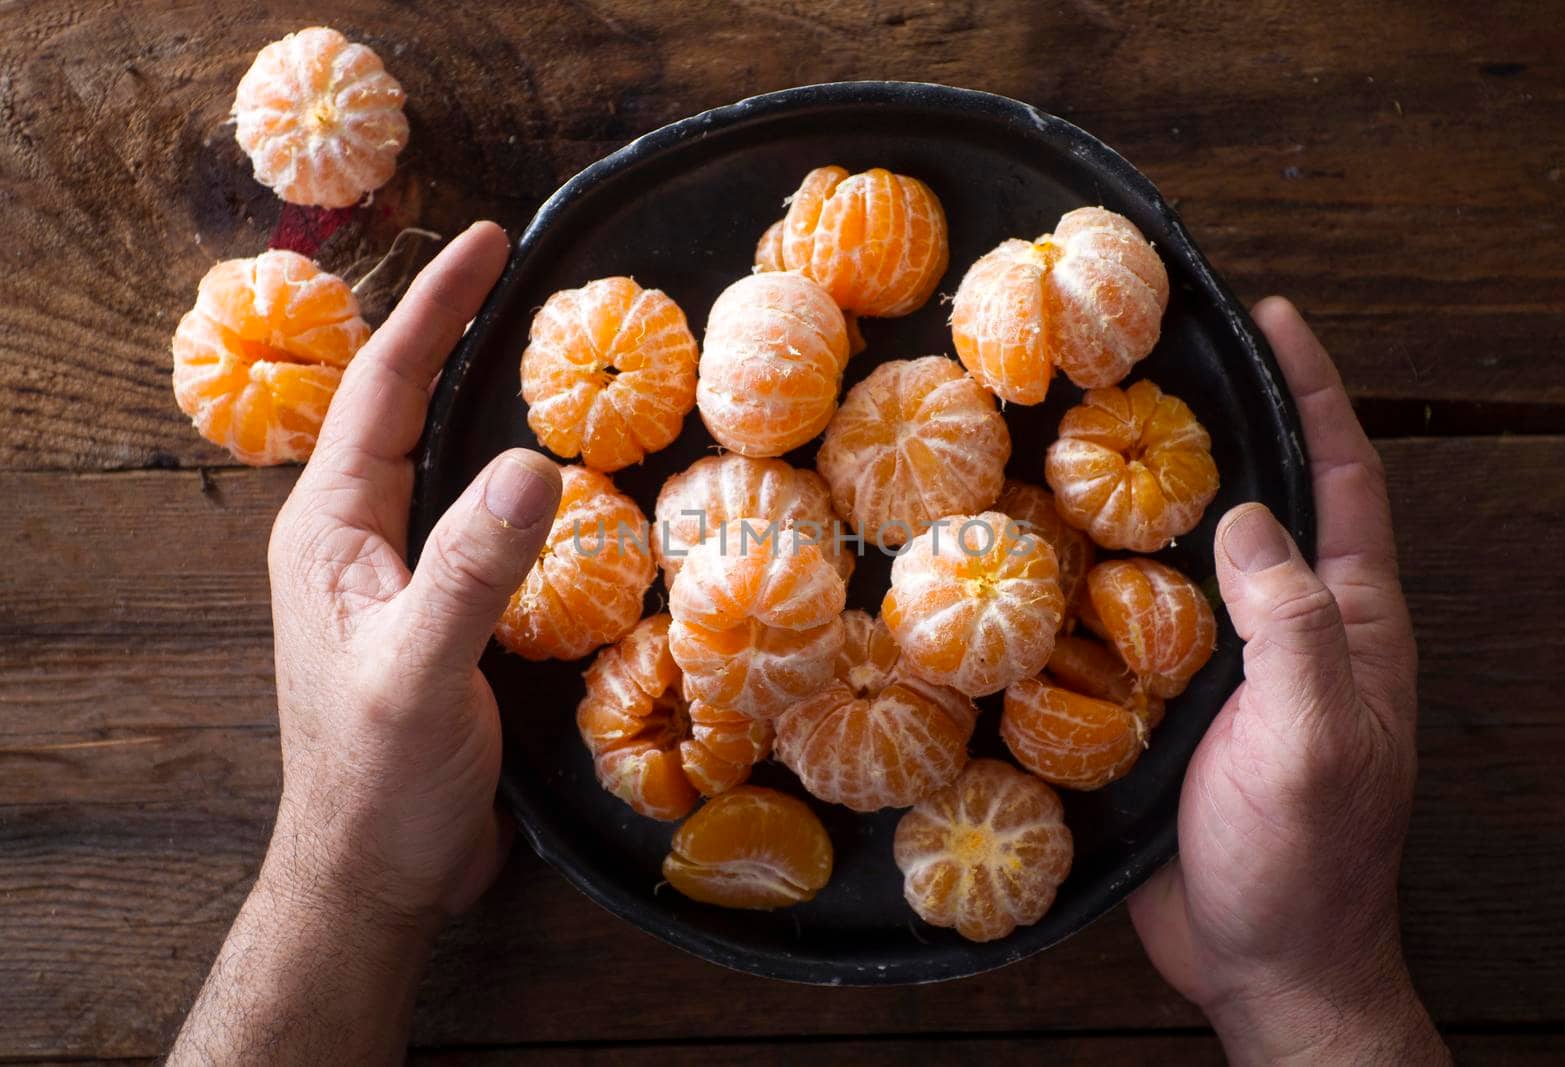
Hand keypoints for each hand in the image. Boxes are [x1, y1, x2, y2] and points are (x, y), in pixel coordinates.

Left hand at [265, 221, 561, 923]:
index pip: (383, 389)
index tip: (490, 241)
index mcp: (331, 529)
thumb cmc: (379, 779)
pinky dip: (510, 474)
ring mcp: (390, 573)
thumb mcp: (421, 671)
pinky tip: (558, 476)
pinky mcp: (429, 609)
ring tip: (542, 350)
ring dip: (481, 399)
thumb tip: (535, 465)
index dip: (436, 309)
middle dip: (455, 332)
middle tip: (522, 276)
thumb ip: (471, 570)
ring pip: (436, 458)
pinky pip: (469, 514)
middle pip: (403, 405)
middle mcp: (353, 536)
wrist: (373, 869)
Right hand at [1127, 298, 1447, 1063]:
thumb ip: (1293, 626)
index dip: (1313, 394)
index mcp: (1350, 622)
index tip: (1273, 321)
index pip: (1342, 480)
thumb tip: (1249, 517)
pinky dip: (1090, 581)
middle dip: (1216, 428)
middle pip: (1259, 502)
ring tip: (1072, 441)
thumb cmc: (1308, 858)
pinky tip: (1037, 555)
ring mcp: (1225, 667)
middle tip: (1144, 365)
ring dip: (1138, 502)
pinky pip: (1128, 623)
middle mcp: (1290, 629)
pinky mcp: (1164, 705)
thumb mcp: (1314, 737)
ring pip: (1183, 559)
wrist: (1262, 962)